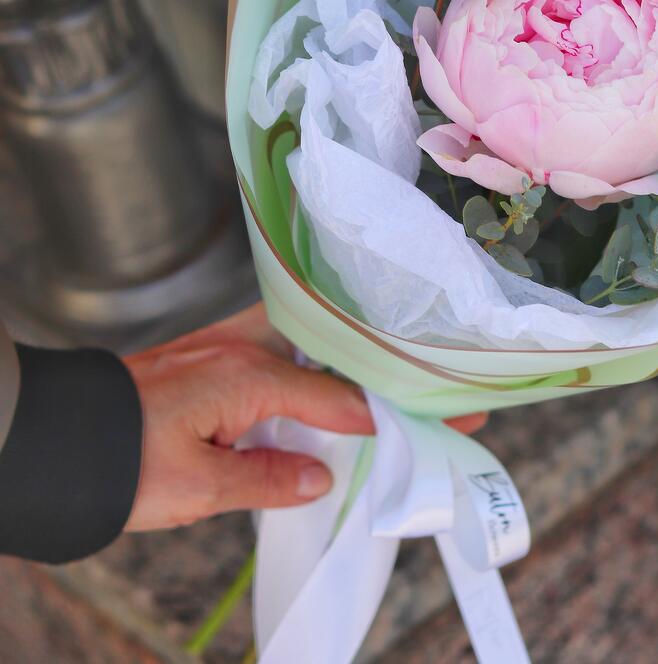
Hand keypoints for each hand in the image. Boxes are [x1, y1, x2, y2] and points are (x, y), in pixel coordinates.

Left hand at [122, 304, 485, 530]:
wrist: (47, 437)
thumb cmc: (114, 462)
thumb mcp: (194, 487)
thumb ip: (264, 478)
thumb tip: (319, 476)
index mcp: (247, 376)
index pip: (336, 397)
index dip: (388, 413)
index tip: (437, 417)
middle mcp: (241, 348)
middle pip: (332, 354)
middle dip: (382, 369)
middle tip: (428, 383)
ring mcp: (223, 344)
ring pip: (306, 342)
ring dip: (347, 356)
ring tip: (390, 372)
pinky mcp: (207, 353)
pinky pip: (277, 346)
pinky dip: (310, 360)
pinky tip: (321, 375)